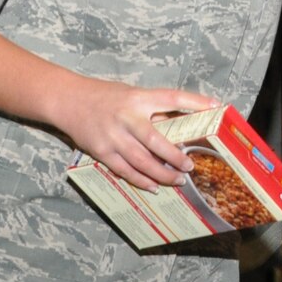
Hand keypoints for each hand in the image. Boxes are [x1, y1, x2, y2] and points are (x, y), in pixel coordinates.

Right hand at [52, 79, 217, 189]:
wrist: (67, 100)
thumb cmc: (105, 96)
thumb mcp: (131, 95)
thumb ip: (152, 110)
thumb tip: (177, 127)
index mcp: (138, 98)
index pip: (172, 97)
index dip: (195, 101)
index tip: (215, 106)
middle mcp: (127, 117)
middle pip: (157, 141)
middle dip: (176, 156)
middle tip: (190, 166)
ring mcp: (113, 136)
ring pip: (142, 161)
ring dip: (162, 174)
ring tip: (178, 180)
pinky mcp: (101, 150)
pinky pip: (124, 170)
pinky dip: (140, 180)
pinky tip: (153, 186)